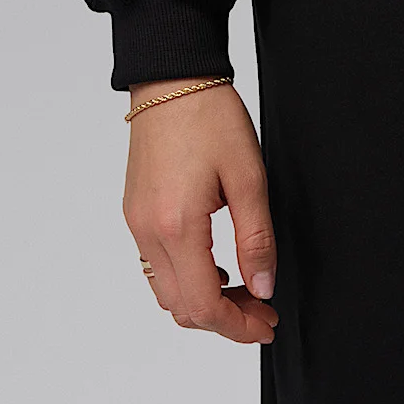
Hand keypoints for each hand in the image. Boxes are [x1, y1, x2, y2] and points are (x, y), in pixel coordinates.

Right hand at [123, 81, 279, 343]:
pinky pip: (156, 266)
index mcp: (177, 227)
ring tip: (243, 285)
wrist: (173, 77)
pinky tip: (216, 262)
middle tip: (262, 308)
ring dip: (203, 301)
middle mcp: (148, 233)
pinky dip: (186, 278)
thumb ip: (256, 238)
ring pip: (166, 292)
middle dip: (224, 318)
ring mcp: (137, 224)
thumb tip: (263, 287)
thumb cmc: (210, 115)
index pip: (204, 306)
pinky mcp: (135, 212)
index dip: (239, 326)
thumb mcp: (248, 176)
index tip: (268, 322)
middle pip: (181, 308)